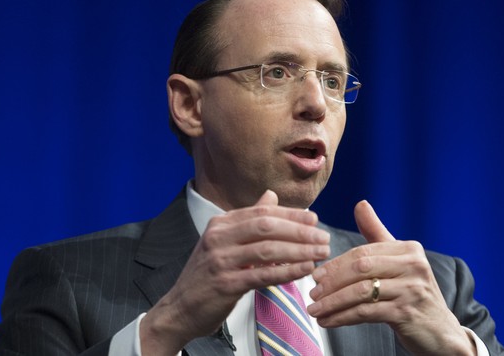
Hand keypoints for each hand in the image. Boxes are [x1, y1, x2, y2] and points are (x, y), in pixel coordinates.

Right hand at [140, 190, 330, 354]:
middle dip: (299, 230)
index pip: (262, 212)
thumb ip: (249, 219)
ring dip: (299, 250)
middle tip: (323, 236)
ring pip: (268, 249)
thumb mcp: (224, 241)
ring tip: (321, 253)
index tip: (314, 219)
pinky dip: (287, 271)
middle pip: (267, 226)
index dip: (291, 214)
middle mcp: (218, 237)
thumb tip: (271, 196)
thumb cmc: (208, 273)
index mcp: (221, 223)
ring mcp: (220, 260)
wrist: (180, 308)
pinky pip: (263, 274)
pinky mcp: (225, 284)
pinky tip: (305, 270)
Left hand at [307, 201, 475, 354]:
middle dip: (332, 282)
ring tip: (315, 309)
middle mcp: (413, 265)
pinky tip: (329, 321)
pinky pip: (366, 312)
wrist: (439, 331)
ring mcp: (412, 289)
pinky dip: (343, 317)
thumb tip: (360, 204)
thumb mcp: (398, 260)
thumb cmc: (412, 292)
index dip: (336, 264)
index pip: (363, 252)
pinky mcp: (407, 313)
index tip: (316, 275)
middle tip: (313, 293)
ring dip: (333, 302)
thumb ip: (376, 233)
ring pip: (361, 292)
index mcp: (409, 248)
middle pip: (360, 268)